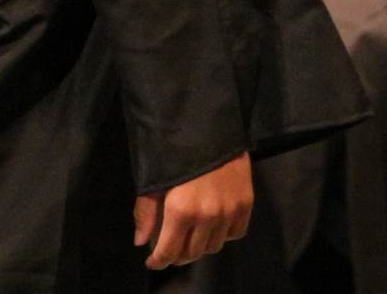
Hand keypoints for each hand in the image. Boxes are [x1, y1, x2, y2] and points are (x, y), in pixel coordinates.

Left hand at [135, 152, 253, 268]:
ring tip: (190, 235)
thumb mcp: (154, 178)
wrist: (209, 124)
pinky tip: (212, 225)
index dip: (158, 261)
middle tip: (169, 247)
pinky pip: (235, 234)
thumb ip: (145, 212)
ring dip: (199, 246)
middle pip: (192, 253)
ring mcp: (229, 211)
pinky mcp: (245, 203)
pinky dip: (222, 235)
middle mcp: (208, 216)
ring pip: (214, 247)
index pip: (169, 251)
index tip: (152, 263)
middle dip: (177, 254)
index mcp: (181, 210)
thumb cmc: (174, 148)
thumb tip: (141, 242)